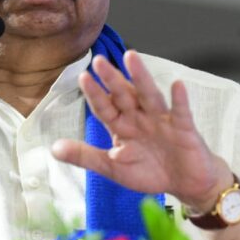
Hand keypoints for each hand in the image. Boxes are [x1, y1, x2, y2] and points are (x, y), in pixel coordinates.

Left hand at [52, 50, 231, 210]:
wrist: (185, 183)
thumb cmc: (149, 171)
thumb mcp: (112, 168)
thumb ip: (85, 157)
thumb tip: (54, 149)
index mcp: (121, 125)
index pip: (104, 107)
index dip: (95, 94)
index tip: (83, 77)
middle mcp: (140, 117)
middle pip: (124, 95)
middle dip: (112, 79)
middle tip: (99, 61)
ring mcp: (162, 120)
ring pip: (149, 95)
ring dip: (140, 77)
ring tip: (131, 57)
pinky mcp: (184, 128)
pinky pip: (180, 112)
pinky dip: (179, 100)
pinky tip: (177, 85)